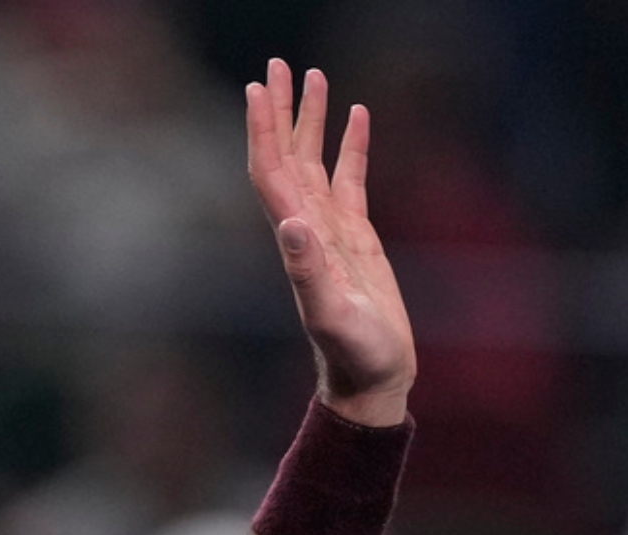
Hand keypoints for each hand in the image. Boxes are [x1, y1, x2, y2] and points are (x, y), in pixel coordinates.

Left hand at [247, 59, 414, 426]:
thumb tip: (293, 223)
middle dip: (279, 111)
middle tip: (277, 63)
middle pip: (285, 156)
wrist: (370, 378)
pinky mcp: (356, 237)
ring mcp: (329, 230)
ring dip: (310, 120)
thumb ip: (310, 271)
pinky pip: (350, 179)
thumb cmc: (354, 354)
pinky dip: (350, 145)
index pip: (271, 171)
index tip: (257, 88)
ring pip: (314, 161)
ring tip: (312, 74)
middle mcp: (304, 228)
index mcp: (294, 239)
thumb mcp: (332, 314)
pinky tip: (357, 116)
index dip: (262, 130)